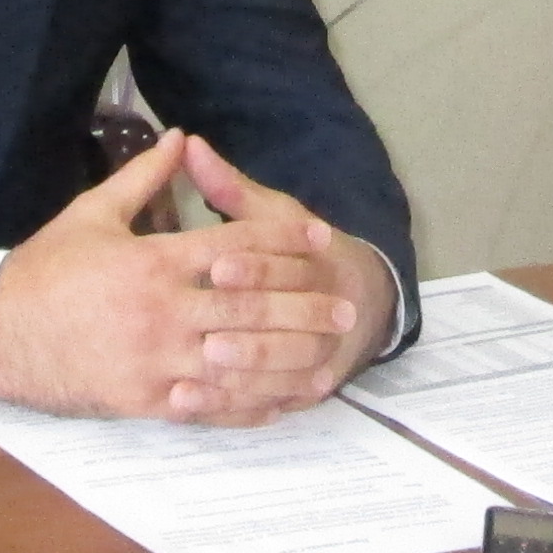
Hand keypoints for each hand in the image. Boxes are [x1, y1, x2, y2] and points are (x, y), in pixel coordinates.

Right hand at [0, 132, 371, 422]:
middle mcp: (163, 312)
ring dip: (290, 358)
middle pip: (251, 308)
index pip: (236, 248)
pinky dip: (249, 404)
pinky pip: (210, 406)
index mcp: (154, 262)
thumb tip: (180, 137)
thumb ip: (144, 177)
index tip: (320, 238)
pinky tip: (279, 401)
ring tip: (328, 354)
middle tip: (346, 309)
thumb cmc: (44, 270)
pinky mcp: (145, 401)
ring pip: (240, 361)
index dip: (283, 241)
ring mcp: (157, 361)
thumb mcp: (91, 212)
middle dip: (304, 307)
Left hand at [170, 135, 400, 386]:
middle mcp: (323, 313)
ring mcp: (315, 358)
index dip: (254, 267)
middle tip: (206, 336)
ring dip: (241, 377)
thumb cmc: (304, 253)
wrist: (365, 305)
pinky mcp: (301, 392)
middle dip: (248, 331)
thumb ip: (230, 188)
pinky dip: (234, 409)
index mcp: (317, 261)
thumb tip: (188, 144)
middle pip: (284, 325)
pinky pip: (269, 405)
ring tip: (194, 373)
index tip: (216, 266)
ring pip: (280, 373)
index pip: (287, 265)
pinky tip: (194, 404)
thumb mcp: (275, 216)